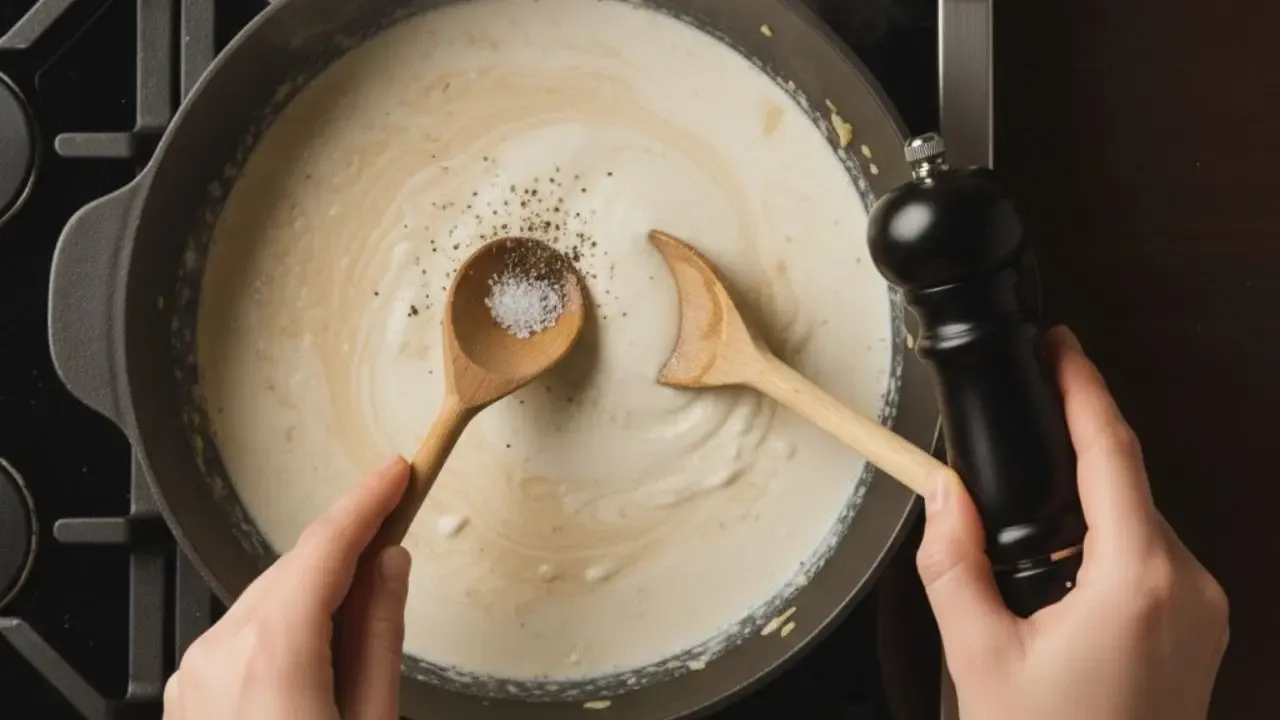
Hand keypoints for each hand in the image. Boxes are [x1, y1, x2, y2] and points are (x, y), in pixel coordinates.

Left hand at [164, 457, 412, 719]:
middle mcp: (219, 655)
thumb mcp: (370, 719)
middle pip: (296, 573)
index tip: (395, 474)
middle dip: (347, 557)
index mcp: (272, 654)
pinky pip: (240, 642)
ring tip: (361, 640)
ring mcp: (194, 679)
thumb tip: (389, 566)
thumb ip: (378, 637)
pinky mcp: (187, 701)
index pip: (326, 546)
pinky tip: (318, 667)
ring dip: (315, 601)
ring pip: (267, 605)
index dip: (367, 502)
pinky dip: (281, 637)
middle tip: (396, 548)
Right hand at [918, 327, 1228, 719]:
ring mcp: (1205, 611)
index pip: (1112, 454)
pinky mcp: (1202, 630)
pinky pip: (1153, 559)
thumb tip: (944, 497)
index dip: (1084, 388)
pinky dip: (1107, 549)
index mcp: (1137, 582)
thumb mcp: (980, 656)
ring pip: (1140, 524)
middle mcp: (1188, 587)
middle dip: (1072, 461)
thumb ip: (955, 563)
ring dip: (1087, 514)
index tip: (1063, 348)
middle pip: (1126, 486)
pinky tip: (1062, 585)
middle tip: (1016, 452)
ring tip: (1030, 561)